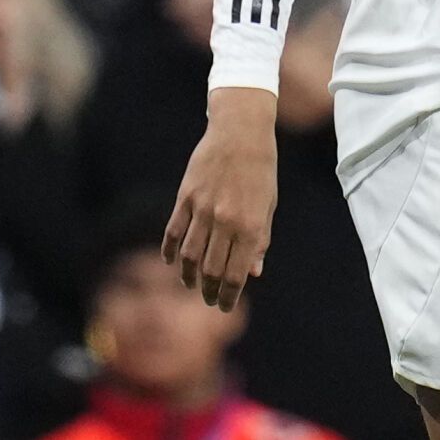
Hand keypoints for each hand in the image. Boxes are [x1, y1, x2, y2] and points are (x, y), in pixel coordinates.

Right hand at [164, 86, 277, 310]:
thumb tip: (254, 273)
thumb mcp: (269, 205)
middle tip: (209, 300)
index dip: (228, 295)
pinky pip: (173, 232)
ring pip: (189, 256)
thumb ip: (260, 240)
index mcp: (250, 225)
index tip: (225, 306)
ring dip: (188, 276)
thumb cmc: (261, 170)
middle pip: (210, 270)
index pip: (235, 273)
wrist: (241, 133)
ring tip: (192, 285)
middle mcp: (225, 220)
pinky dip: (171, 252)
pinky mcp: (185, 198)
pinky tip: (173, 262)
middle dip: (209, 291)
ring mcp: (202, 209)